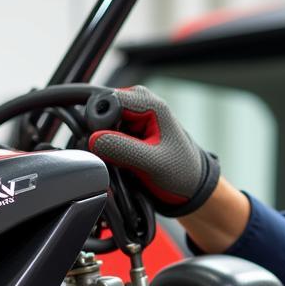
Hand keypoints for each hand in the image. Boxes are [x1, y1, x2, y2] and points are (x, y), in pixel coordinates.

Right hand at [88, 85, 220, 217]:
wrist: (191, 183)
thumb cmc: (180, 172)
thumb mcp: (152, 164)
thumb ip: (121, 149)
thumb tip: (93, 138)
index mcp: (149, 103)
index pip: (106, 102)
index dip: (101, 125)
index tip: (110, 147)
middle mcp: (139, 101)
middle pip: (101, 111)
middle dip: (104, 134)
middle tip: (121, 157)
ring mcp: (133, 113)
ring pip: (101, 123)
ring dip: (107, 142)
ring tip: (127, 160)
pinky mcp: (128, 125)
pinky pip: (106, 132)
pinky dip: (110, 146)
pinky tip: (125, 159)